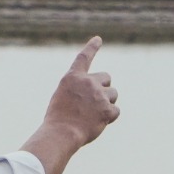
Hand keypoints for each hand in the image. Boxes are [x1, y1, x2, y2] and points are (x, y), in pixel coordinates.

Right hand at [22, 36, 119, 173]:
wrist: (61, 133)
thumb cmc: (58, 119)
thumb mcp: (63, 97)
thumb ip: (79, 90)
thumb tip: (99, 92)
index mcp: (72, 77)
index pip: (84, 57)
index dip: (92, 47)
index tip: (98, 39)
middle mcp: (88, 82)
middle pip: (106, 77)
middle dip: (104, 88)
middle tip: (95, 101)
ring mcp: (99, 95)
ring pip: (114, 94)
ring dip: (108, 102)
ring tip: (94, 114)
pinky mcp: (107, 109)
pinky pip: (116, 111)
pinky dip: (109, 117)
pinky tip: (97, 123)